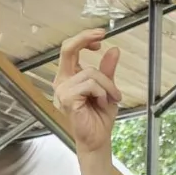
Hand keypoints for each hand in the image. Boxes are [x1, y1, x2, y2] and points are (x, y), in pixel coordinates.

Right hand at [54, 29, 122, 154]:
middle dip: (85, 38)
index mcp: (69, 77)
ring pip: (90, 72)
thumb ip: (107, 70)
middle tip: (102, 35)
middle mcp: (62, 81)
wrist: (98, 139)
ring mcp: (62, 90)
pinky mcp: (67, 99)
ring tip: (111, 98)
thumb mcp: (107, 88)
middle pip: (68, 49)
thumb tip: (114, 50)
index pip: (70, 49)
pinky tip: (102, 103)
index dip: (83, 38)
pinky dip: (102, 93)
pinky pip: (90, 85)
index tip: (101, 35)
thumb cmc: (99, 117)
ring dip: (107, 84)